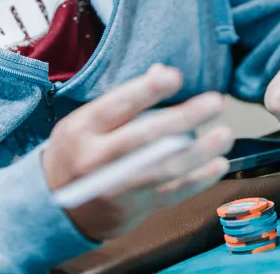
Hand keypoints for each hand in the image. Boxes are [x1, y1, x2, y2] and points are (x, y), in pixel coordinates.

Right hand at [42, 64, 234, 240]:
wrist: (55, 207)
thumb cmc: (75, 151)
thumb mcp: (84, 120)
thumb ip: (122, 100)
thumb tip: (161, 71)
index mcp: (82, 129)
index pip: (115, 106)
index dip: (145, 91)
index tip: (174, 76)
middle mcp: (98, 159)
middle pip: (144, 138)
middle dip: (182, 119)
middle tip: (214, 102)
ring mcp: (117, 187)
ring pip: (162, 169)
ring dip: (199, 153)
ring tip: (224, 135)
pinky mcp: (134, 208)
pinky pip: (170, 194)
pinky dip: (198, 180)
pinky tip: (218, 165)